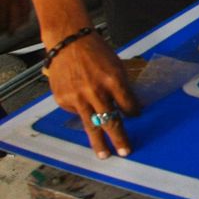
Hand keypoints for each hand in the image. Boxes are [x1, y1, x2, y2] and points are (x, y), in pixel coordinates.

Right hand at [45, 33, 139, 158]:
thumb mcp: (116, 66)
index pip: (128, 105)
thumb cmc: (96, 53)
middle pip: (110, 120)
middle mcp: (95, 91)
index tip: (136, 116)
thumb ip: (121, 88)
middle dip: (119, 138)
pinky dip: (82, 112)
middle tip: (125, 151)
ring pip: (91, 125)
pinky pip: (76, 112)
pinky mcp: (63, 99)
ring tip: (104, 155)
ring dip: (98, 142)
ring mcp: (77, 97)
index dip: (133, 112)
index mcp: (114, 80)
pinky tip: (82, 102)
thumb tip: (128, 108)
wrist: (69, 43)